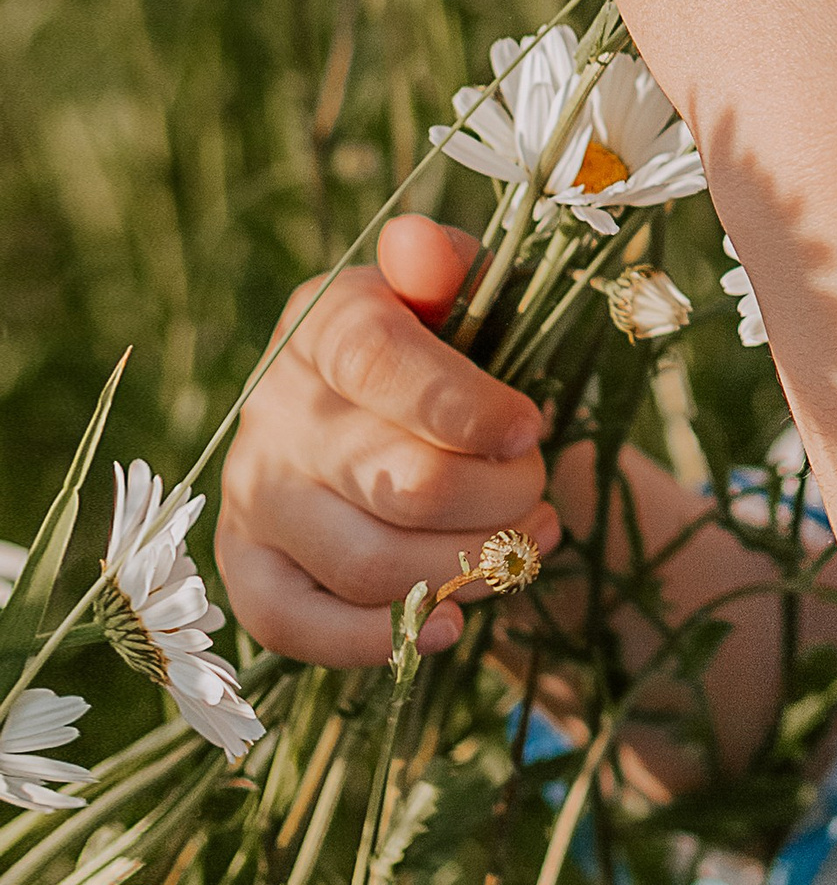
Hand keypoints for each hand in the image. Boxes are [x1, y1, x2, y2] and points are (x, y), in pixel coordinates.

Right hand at [216, 215, 557, 664]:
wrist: (412, 425)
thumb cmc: (459, 351)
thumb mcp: (469, 291)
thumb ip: (450, 265)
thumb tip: (417, 246)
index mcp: (325, 322)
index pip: (381, 364)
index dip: (469, 408)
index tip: (534, 427)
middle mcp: (273, 408)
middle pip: (401, 482)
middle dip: (501, 497)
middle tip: (539, 489)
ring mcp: (254, 493)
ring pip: (370, 563)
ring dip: (473, 566)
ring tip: (526, 543)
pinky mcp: (249, 567)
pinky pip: (297, 626)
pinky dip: (382, 639)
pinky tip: (455, 623)